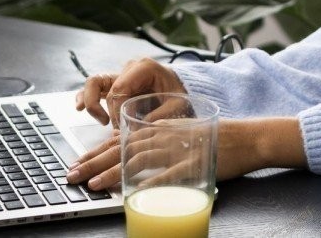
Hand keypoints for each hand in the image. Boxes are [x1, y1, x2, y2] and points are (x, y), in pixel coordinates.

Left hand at [66, 118, 306, 190]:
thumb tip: (134, 160)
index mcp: (160, 128)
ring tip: (94, 184)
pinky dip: (151, 183)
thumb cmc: (215, 140)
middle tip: (72, 174)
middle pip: (122, 147)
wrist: (248, 137)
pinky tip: (136, 192)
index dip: (96, 151)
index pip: (121, 139)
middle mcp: (165, 135)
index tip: (77, 162)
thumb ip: (159, 145)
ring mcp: (179, 148)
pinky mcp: (195, 162)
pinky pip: (170, 174)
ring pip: (139, 160)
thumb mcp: (182, 137)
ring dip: (114, 173)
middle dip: (93, 161)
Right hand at [74, 56, 185, 127]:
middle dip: (106, 110)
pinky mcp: (114, 84)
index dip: (117, 111)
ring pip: (94, 83)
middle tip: (115, 128)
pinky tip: (78, 108)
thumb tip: (136, 131)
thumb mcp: (177, 107)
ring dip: (91, 102)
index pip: (120, 89)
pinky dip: (84, 97)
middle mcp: (129, 68)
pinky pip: (94, 88)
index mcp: (144, 67)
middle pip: (105, 87)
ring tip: (101, 120)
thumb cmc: (179, 95)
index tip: (123, 128)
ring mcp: (120, 74)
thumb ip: (159, 117)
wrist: (180, 89)